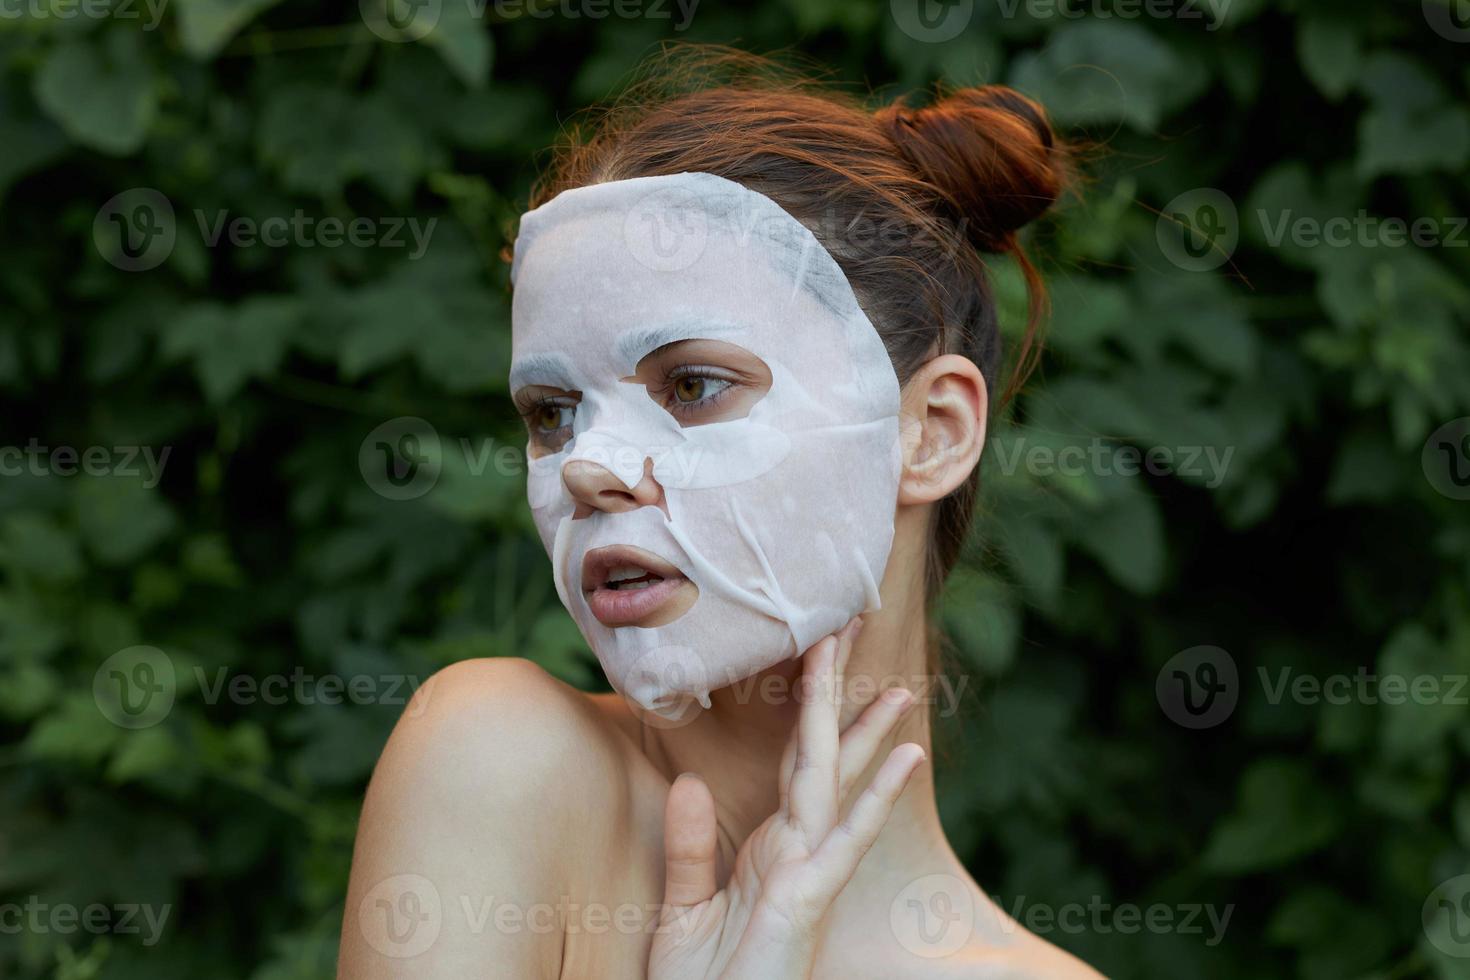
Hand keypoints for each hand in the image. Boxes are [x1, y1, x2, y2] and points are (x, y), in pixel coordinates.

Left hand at [647, 619, 924, 979]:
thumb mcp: (680, 911)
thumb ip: (689, 847)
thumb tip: (687, 780)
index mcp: (767, 849)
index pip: (792, 762)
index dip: (806, 708)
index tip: (819, 653)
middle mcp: (794, 852)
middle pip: (819, 757)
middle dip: (838, 695)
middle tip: (853, 629)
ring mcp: (804, 873)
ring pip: (833, 781)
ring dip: (863, 730)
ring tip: (897, 683)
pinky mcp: (805, 898)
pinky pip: (843, 837)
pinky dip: (874, 796)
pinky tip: (906, 757)